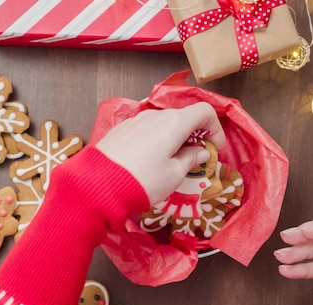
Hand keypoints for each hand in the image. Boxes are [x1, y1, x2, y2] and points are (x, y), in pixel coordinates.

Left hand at [95, 102, 224, 204]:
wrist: (97, 184)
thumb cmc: (142, 180)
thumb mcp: (174, 175)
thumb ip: (190, 160)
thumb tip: (199, 152)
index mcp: (174, 122)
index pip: (204, 111)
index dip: (215, 128)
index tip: (215, 149)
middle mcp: (155, 116)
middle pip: (183, 117)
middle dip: (194, 135)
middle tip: (196, 158)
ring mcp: (135, 121)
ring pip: (162, 124)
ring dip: (173, 138)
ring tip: (172, 161)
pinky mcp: (120, 130)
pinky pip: (145, 130)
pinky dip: (155, 140)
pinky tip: (149, 160)